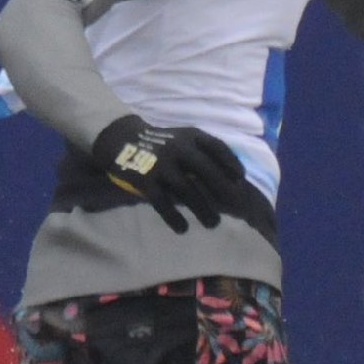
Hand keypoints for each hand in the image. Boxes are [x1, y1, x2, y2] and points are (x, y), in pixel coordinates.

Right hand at [90, 115, 247, 231]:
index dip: (230, 161)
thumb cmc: (162, 144)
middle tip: (236, 208)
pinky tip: (183, 228)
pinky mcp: (145, 180)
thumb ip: (203, 152)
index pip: (216, 146)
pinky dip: (173, 217)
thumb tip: (232, 179)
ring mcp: (160, 163)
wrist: (123, 140)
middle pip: (205, 169)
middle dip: (222, 189)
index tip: (240, 178)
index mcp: (190, 136)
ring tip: (213, 224)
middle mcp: (177, 147)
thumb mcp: (183, 138)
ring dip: (202, 208)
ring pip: (186, 189)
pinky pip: (162, 202)